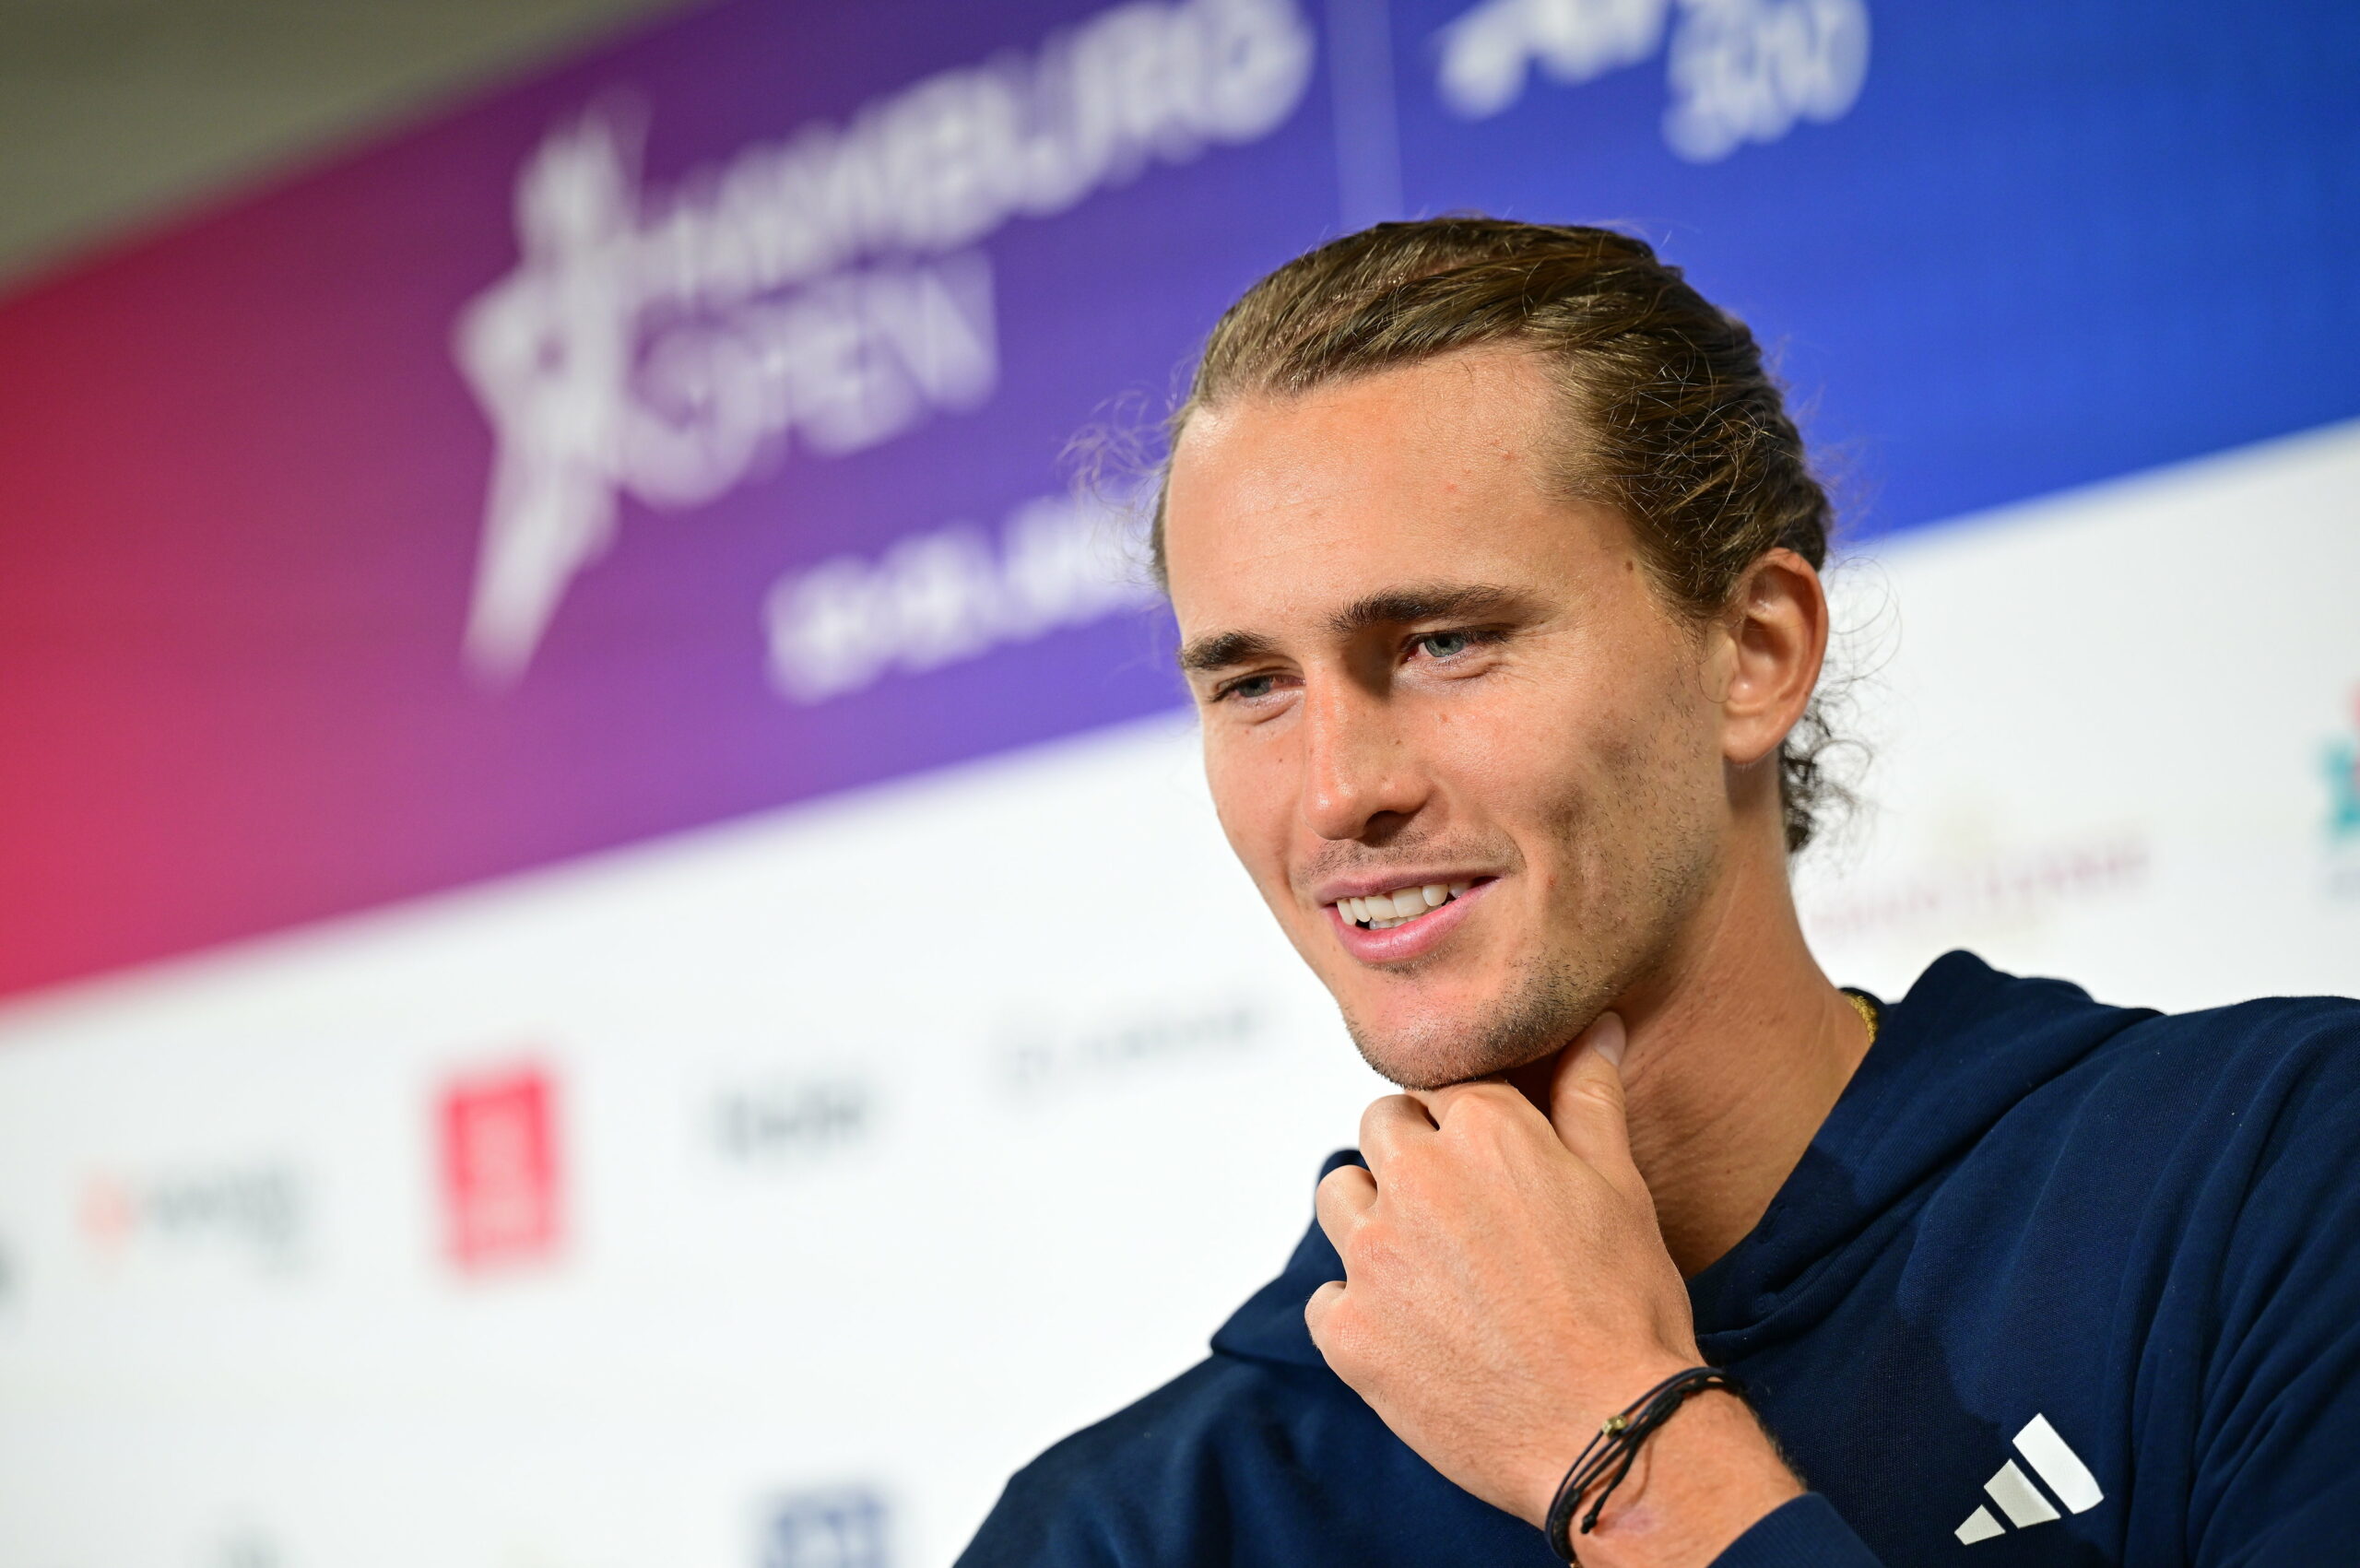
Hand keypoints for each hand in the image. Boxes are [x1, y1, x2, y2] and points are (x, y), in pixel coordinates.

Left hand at [1304, 1013, 1798, 1563]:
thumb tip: (1596, 1026)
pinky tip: (1414, 1334)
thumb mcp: (1620, 1187)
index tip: (1486, 1163)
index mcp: (1484, 1131)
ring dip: (1371, 1216)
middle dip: (1411, 1154)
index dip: (1465, 1123)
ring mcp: (1374, 1257)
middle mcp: (1416, 1180)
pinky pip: (1327, 1297)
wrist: (1611, 1433)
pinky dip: (1360, 1310)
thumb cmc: (1627, 1309)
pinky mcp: (1349, 1332)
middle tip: (1460, 1213)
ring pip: (1337, 1195)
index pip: (1442, 1088)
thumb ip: (1590, 1097)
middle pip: (1380, 1126)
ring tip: (1429, 1264)